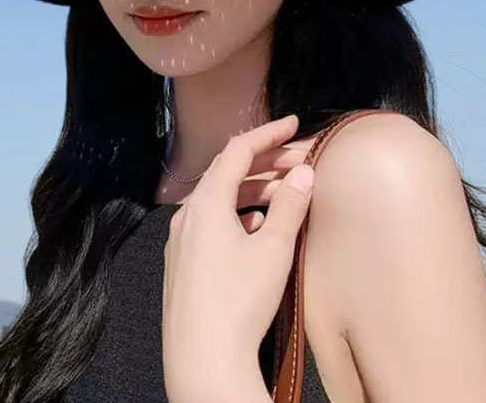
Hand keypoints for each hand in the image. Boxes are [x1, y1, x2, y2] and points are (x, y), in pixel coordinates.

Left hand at [162, 114, 315, 400]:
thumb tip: (304, 173)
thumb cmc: (238, 302)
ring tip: (286, 194)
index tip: (294, 124)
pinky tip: (258, 229)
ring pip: (220, 200)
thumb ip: (289, 205)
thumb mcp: (272, 249)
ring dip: (254, 191)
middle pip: (228, 173)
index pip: (238, 150)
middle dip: (266, 164)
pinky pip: (211, 225)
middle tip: (301, 162)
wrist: (202, 361)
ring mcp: (181, 241)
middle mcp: (187, 215)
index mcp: (206, 202)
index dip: (268, 133)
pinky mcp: (183, 265)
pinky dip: (238, 216)